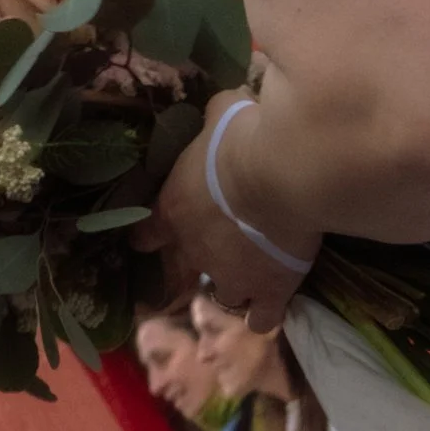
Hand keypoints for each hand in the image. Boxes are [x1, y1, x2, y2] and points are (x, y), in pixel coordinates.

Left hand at [147, 85, 314, 332]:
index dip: (151, 237)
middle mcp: (195, 251)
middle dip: (196, 267)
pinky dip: (266, 313)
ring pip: (224, 299)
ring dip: (234, 290)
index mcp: (174, 210)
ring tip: (251, 281)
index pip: (147, 235)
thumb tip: (222, 111)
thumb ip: (214, 120)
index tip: (156, 237)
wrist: (282, 171)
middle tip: (219, 254)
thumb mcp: (221, 113)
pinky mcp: (269, 292)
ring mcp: (232, 277)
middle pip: (184, 273)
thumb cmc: (244, 135)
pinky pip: (261, 320)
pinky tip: (274, 304)